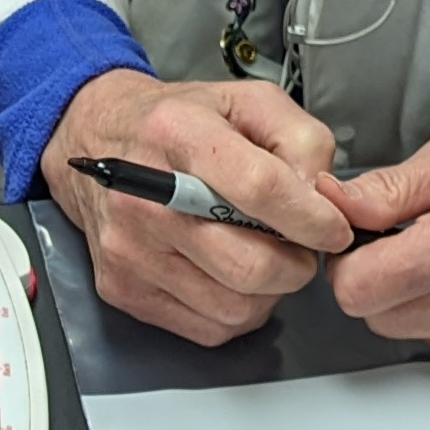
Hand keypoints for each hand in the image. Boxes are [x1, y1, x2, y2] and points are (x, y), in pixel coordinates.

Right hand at [43, 66, 353, 347]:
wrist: (95, 141)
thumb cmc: (177, 124)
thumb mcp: (248, 101)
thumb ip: (301, 139)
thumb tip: (322, 200)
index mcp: (178, 134)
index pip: (260, 189)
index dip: (312, 219)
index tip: (334, 230)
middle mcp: (144, 196)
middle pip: (249, 265)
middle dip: (295, 265)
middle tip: (296, 246)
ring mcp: (130, 249)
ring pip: (234, 307)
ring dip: (266, 292)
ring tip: (258, 255)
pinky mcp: (123, 288)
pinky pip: (207, 328)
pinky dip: (234, 310)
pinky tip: (227, 275)